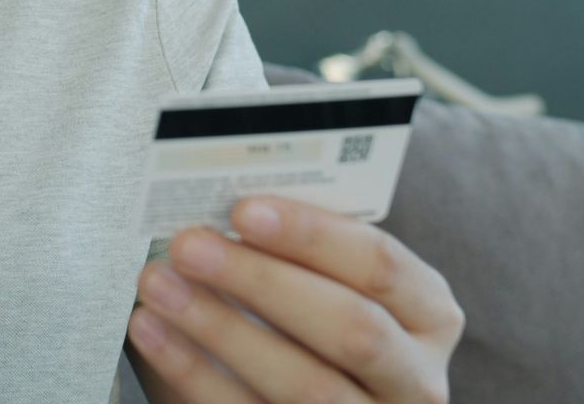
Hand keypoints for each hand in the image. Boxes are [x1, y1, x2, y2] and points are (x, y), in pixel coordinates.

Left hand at [128, 196, 462, 403]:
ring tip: (158, 287)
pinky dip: (196, 373)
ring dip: (220, 330)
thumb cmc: (314, 319)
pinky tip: (155, 335)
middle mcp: (414, 377)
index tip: (243, 210)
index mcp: (428, 313)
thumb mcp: (328, 283)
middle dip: (262, 282)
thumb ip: (297, 248)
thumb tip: (220, 200)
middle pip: (350, 328)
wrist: (304, 391)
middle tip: (188, 245)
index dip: (312, 234)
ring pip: (306, 385)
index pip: (380, 264)